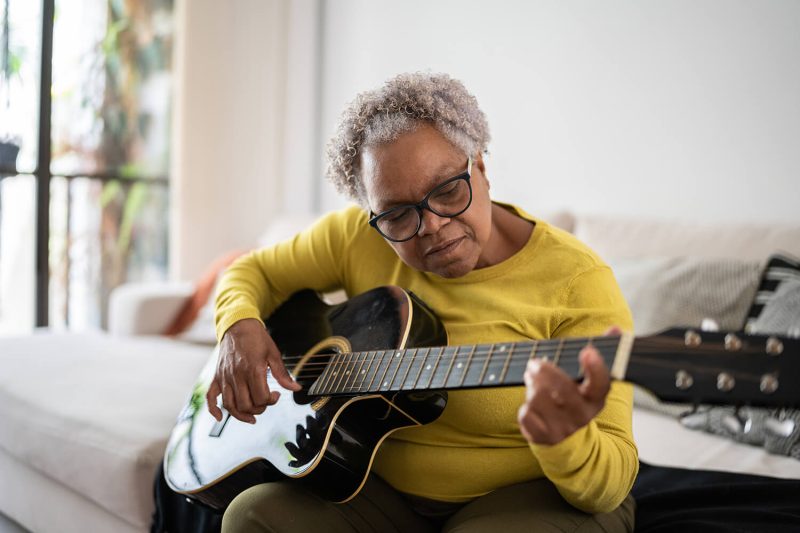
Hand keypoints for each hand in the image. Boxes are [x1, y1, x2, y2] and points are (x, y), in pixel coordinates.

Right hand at [206, 318, 300, 423]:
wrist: (238, 325)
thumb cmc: (256, 338)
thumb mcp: (274, 354)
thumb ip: (283, 374)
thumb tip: (295, 389)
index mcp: (252, 370)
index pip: (261, 398)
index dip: (271, 401)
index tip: (275, 395)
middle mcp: (237, 375)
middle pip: (246, 404)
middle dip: (258, 409)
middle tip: (265, 402)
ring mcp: (225, 377)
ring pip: (229, 405)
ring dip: (241, 415)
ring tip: (251, 416)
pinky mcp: (217, 376)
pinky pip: (210, 397)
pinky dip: (213, 409)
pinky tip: (219, 417)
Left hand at [517, 328, 618, 444]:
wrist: (568, 441)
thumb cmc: (576, 400)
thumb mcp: (589, 381)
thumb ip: (602, 353)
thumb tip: (616, 328)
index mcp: (596, 399)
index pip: (601, 384)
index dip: (596, 368)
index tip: (587, 351)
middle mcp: (582, 415)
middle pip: (562, 389)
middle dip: (544, 371)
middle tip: (534, 363)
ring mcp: (563, 428)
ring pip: (540, 400)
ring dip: (531, 387)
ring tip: (531, 381)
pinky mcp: (544, 436)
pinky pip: (527, 416)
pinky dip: (525, 408)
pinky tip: (531, 404)